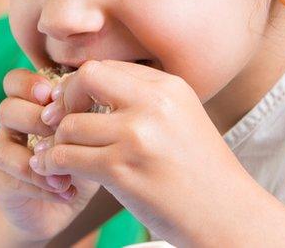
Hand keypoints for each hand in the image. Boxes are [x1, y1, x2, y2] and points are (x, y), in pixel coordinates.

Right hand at [0, 68, 99, 242]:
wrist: (57, 210)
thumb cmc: (78, 163)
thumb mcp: (87, 137)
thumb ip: (87, 117)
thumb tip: (104, 99)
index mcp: (30, 105)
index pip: (15, 81)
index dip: (29, 84)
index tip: (53, 96)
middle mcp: (12, 124)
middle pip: (7, 107)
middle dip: (36, 117)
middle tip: (62, 132)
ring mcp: (4, 150)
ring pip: (4, 143)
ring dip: (39, 152)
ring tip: (67, 170)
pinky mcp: (2, 179)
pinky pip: (14, 173)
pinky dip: (43, 183)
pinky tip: (66, 191)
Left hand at [32, 60, 252, 243]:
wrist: (229, 217)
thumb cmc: (201, 173)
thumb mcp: (181, 119)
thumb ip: (143, 101)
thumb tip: (89, 86)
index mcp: (169, 87)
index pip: (107, 66)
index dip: (84, 86)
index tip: (79, 107)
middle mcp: (153, 104)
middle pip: (85, 77)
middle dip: (66, 99)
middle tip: (63, 124)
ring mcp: (137, 136)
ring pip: (69, 124)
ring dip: (59, 142)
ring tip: (65, 156)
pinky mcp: (121, 170)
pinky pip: (66, 157)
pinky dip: (55, 165)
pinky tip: (60, 173)